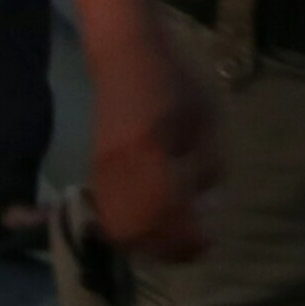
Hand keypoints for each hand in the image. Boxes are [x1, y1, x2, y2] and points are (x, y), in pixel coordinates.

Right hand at [88, 26, 226, 261]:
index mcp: (150, 152)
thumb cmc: (172, 83)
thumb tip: (207, 208)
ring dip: (148, 243)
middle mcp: (119, 169)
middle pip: (138, 230)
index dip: (188, 236)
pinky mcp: (95, 172)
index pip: (167, 213)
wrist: (125, 58)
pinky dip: (130, 230)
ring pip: (119, 229)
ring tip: (175, 239)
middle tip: (194, 245)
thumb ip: (207, 167)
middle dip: (168, 247)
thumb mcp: (204, 121)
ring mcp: (101, 173)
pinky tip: (153, 225)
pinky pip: (108, 216)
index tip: (209, 240)